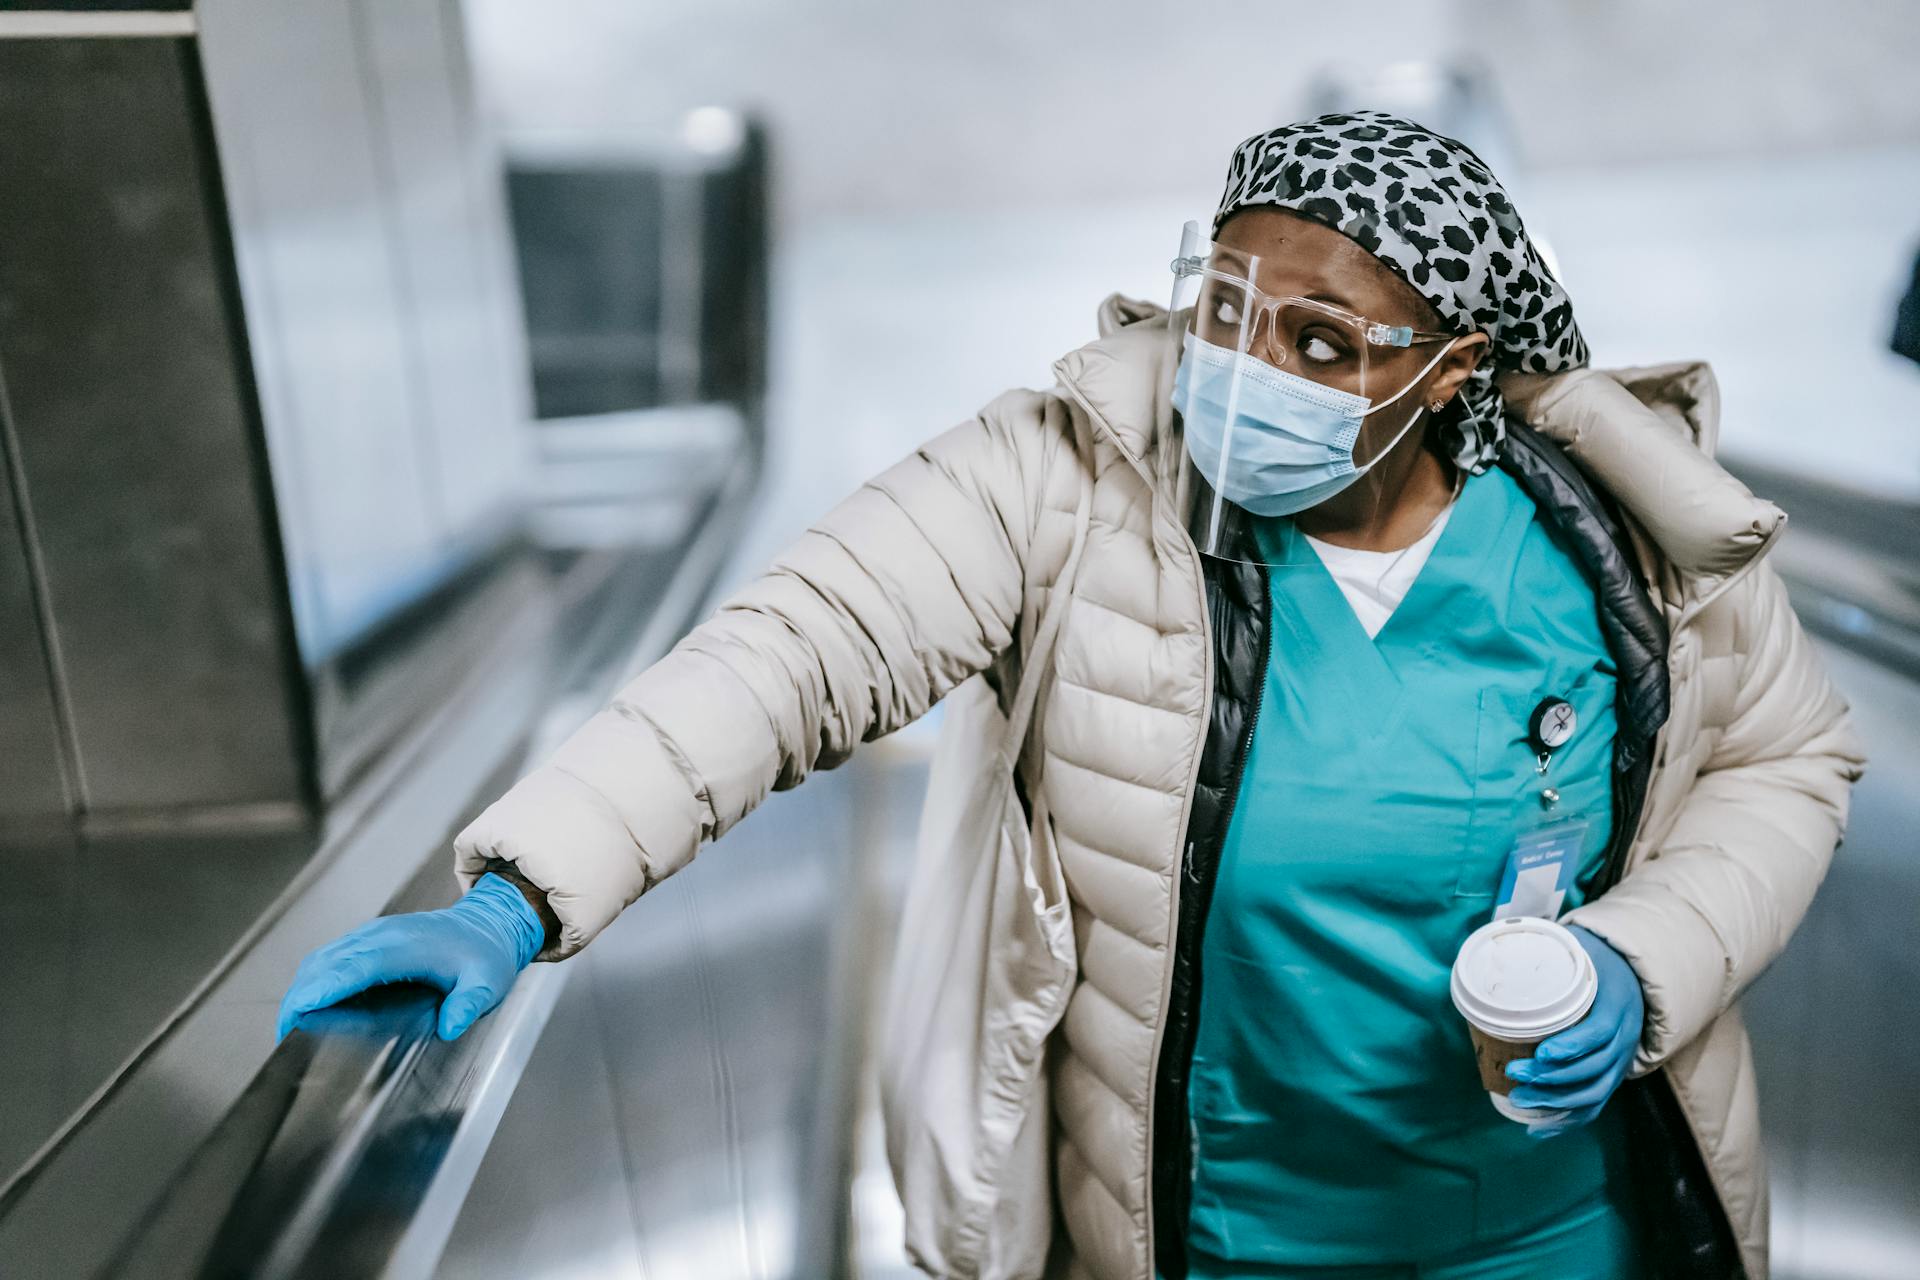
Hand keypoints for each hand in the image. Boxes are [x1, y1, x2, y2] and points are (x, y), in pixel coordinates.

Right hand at [276, 873, 543, 1041]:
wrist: (489, 924)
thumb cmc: (485, 955)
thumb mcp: (488, 982)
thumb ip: (470, 1004)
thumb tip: (451, 1025)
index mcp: (406, 945)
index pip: (354, 966)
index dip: (322, 988)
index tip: (298, 1011)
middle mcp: (383, 935)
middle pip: (326, 962)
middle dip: (300, 996)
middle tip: (285, 1033)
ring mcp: (374, 933)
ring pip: (323, 957)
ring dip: (303, 987)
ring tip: (291, 1023)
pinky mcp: (370, 938)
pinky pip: (332, 955)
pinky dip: (314, 977)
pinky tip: (311, 1002)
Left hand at [1505, 923, 1644, 1138]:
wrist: (1632, 973)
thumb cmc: (1593, 959)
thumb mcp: (1577, 946)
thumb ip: (1546, 949)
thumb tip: (1496, 943)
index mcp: (1618, 1004)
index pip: (1601, 1032)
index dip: (1572, 1046)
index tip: (1541, 1052)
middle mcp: (1626, 1037)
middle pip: (1594, 1068)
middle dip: (1553, 1078)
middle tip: (1514, 1074)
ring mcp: (1621, 1059)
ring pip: (1594, 1092)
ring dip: (1556, 1102)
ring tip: (1518, 1098)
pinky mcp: (1612, 1075)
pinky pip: (1594, 1105)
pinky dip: (1567, 1121)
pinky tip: (1537, 1129)